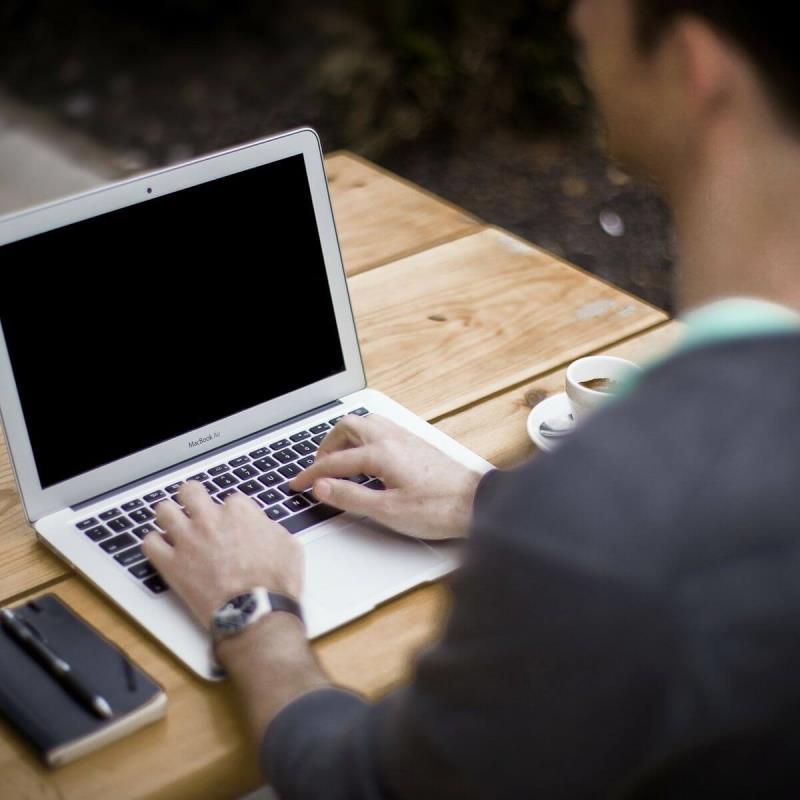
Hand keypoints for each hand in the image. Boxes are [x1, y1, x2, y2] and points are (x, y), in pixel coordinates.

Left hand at [141, 480, 303, 628]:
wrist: (255, 612)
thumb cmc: (274, 583)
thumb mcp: (289, 546)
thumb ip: (271, 529)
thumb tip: (263, 528)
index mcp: (239, 513)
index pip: (230, 499)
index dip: (231, 512)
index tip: (232, 523)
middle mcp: (210, 520)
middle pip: (190, 491)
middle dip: (192, 497)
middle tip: (194, 506)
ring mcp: (188, 540)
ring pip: (164, 511)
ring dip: (169, 515)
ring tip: (172, 523)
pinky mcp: (171, 565)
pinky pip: (149, 543)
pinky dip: (154, 543)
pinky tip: (161, 548)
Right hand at [288, 414, 482, 539]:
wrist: (476, 503)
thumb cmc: (438, 508)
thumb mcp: (387, 511)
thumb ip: (350, 497)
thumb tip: (322, 488)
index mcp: (381, 453)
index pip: (335, 461)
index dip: (311, 474)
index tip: (298, 484)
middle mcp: (392, 438)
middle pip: (347, 427)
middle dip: (326, 446)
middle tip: (318, 469)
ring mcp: (405, 437)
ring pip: (365, 423)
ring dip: (346, 438)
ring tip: (339, 460)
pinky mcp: (416, 443)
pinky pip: (381, 428)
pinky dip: (364, 438)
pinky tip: (367, 457)